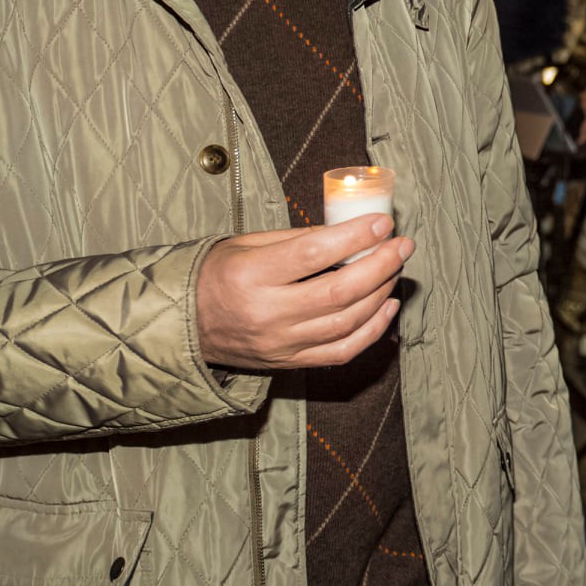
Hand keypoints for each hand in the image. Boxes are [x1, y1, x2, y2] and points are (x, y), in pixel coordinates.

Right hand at [196, 216, 409, 369]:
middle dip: (381, 265)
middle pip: (339, 292)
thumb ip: (296, 239)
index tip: (383, 222)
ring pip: (347, 322)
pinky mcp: (290, 363)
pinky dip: (373, 330)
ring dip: (381, 293)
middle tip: (402, 244)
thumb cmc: (215, 276)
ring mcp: (280, 344)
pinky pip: (342, 351)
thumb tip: (349, 231)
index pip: (313, 254)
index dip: (355, 237)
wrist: (183, 327)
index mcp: (250, 276)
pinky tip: (387, 306)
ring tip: (395, 268)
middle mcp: (267, 313)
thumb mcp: (245, 245)